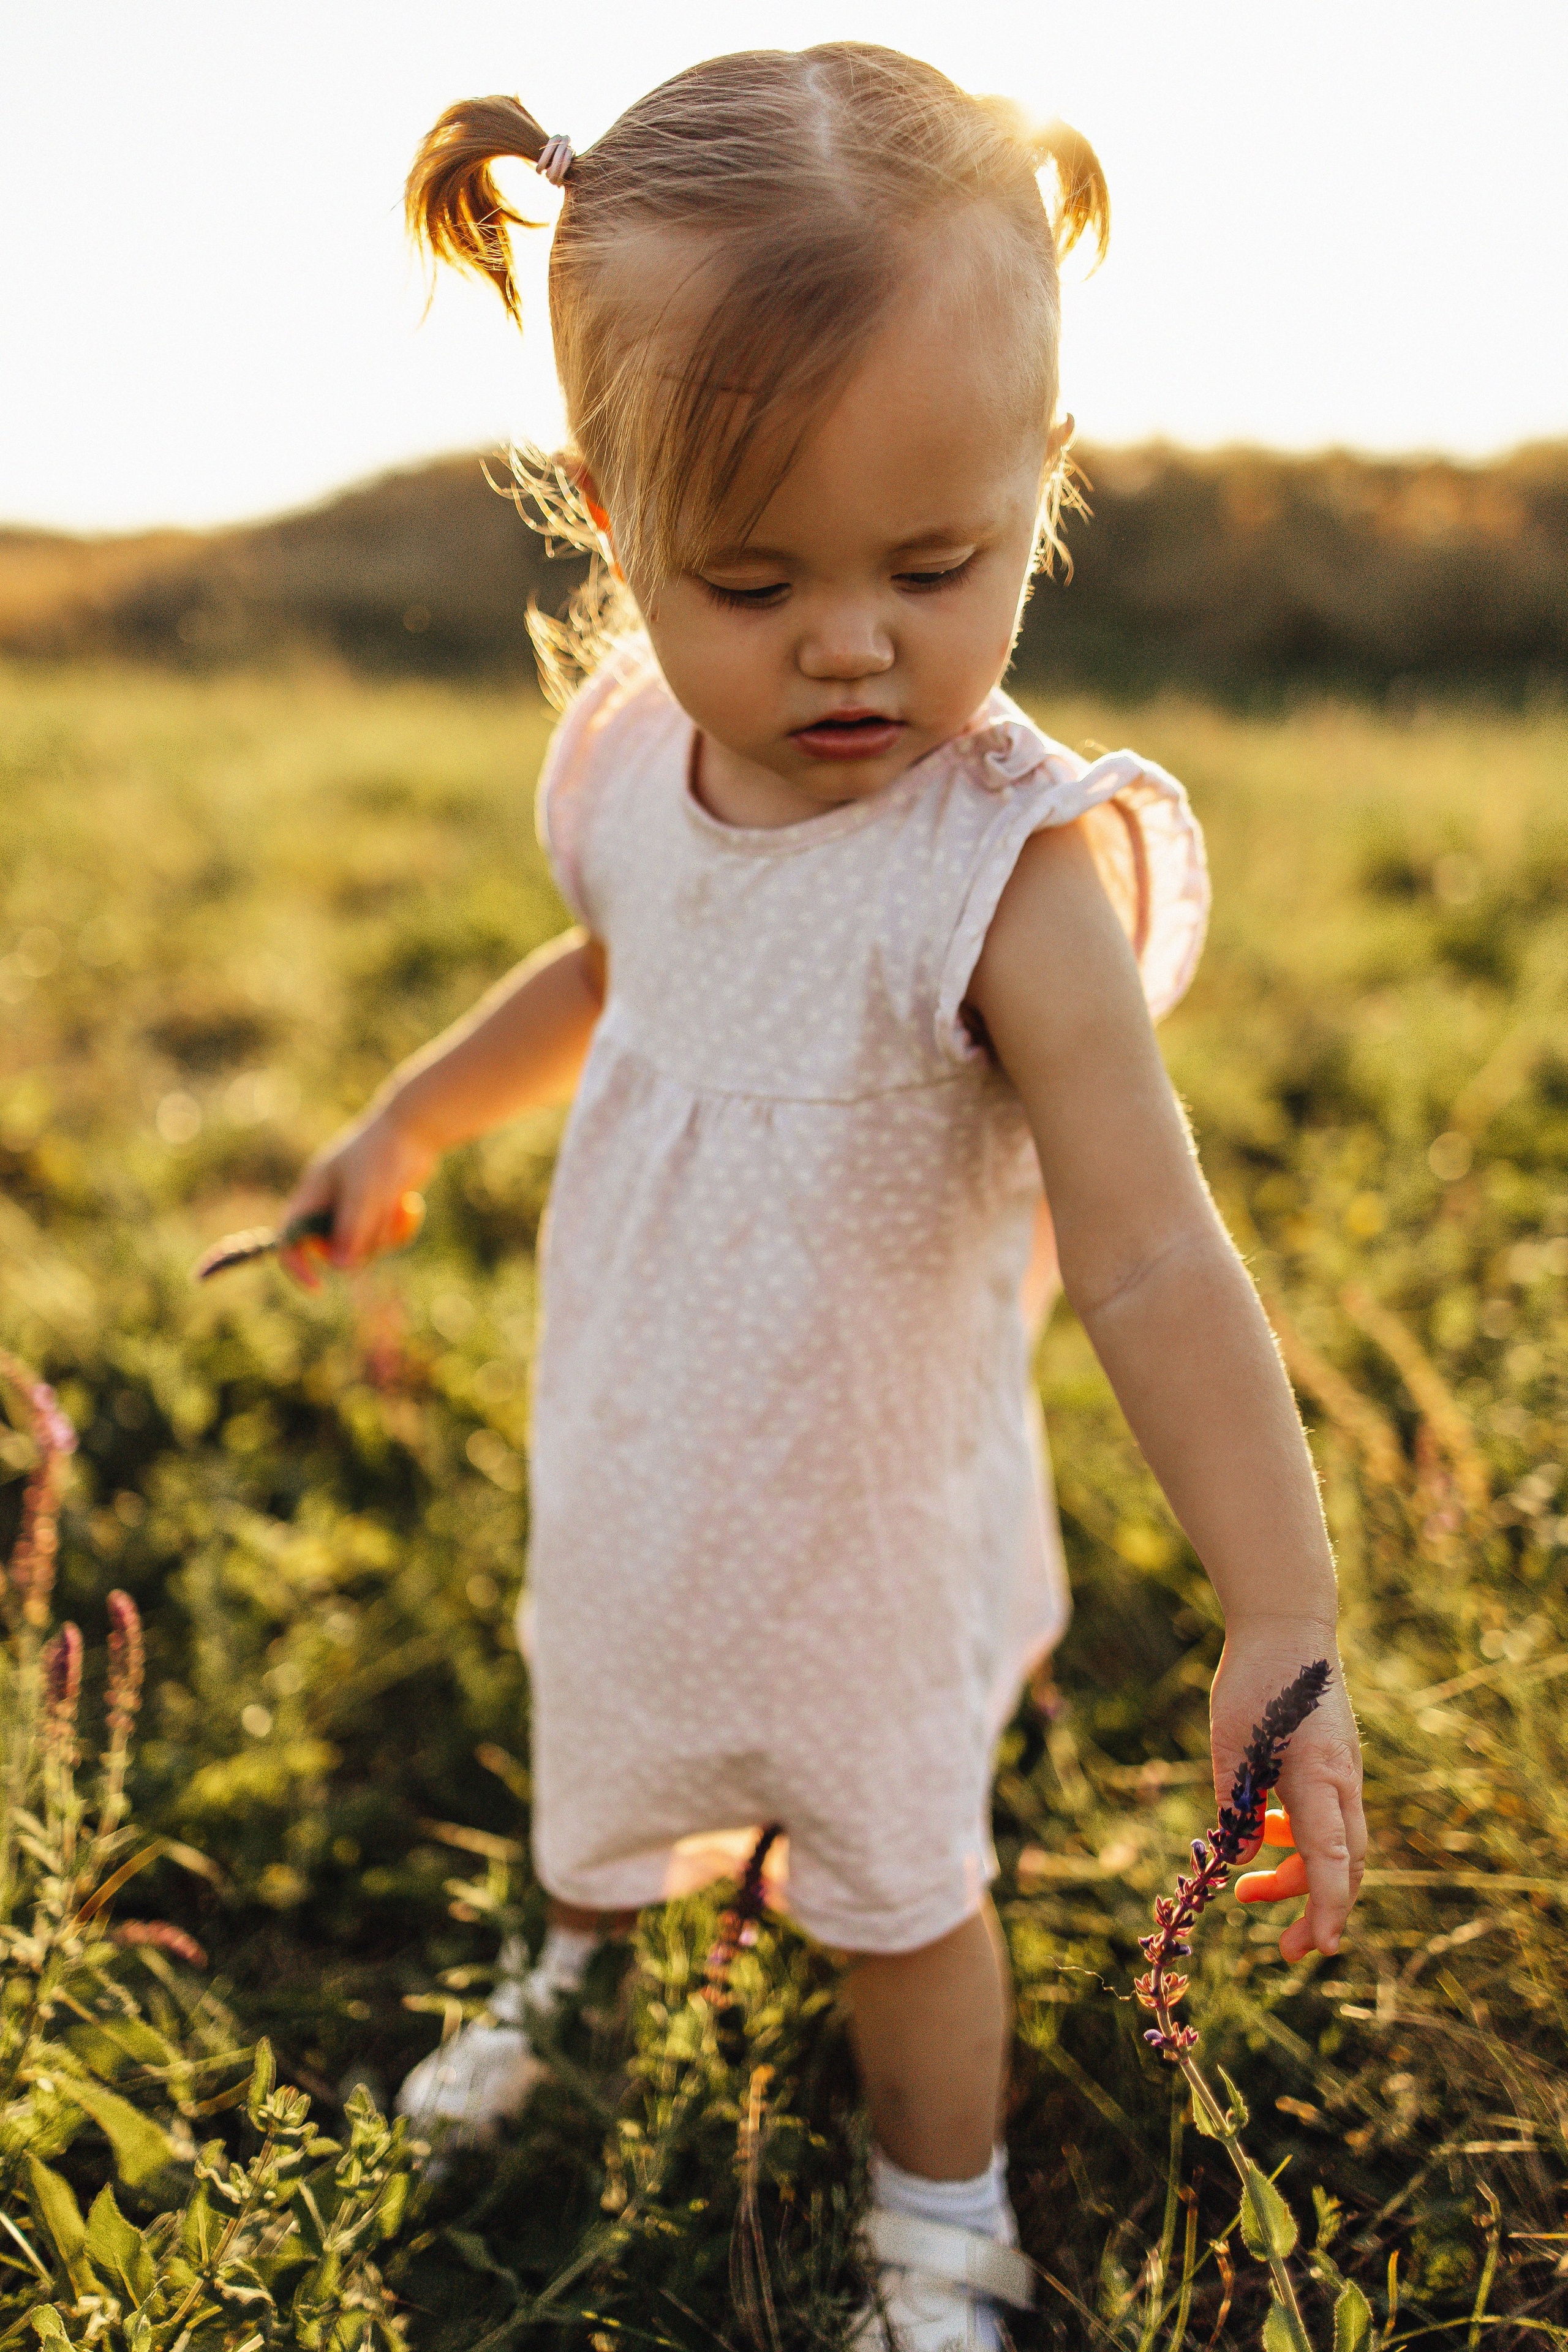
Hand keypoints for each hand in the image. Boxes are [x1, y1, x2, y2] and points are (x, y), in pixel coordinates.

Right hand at [278, 1101, 435, 1288]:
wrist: (417, 1127)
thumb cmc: (384, 1154)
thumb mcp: (366, 1193)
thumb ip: (353, 1230)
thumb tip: (340, 1267)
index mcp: (313, 1193)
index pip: (289, 1236)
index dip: (296, 1264)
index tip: (316, 1288)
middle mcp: (330, 1203)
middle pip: (331, 1249)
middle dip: (357, 1247)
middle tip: (378, 1226)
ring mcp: (355, 1207)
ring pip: (363, 1247)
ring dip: (383, 1235)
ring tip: (398, 1204)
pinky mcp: (379, 1211)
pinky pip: (385, 1239)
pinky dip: (398, 1228)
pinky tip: (409, 1204)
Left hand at [1210, 1620, 1364, 1962]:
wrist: (1288, 1625)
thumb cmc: (1257, 1681)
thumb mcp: (1232, 1745)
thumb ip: (1236, 1806)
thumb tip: (1243, 1860)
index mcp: (1321, 1780)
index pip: (1332, 1862)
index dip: (1328, 1911)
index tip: (1321, 1951)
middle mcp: (1343, 1783)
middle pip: (1341, 1865)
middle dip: (1315, 1910)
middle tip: (1284, 1949)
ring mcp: (1344, 1773)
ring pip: (1332, 1844)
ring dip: (1298, 1875)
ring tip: (1247, 1892)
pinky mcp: (1333, 1763)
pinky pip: (1323, 1816)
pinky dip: (1298, 1837)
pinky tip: (1262, 1831)